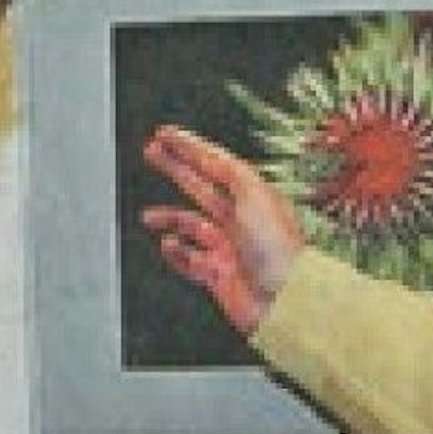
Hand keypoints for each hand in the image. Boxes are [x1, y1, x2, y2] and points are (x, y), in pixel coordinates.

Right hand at [141, 125, 305, 335]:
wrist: (284, 299)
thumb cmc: (276, 248)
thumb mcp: (255, 195)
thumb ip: (231, 173)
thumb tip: (210, 155)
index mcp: (253, 196)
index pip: (216, 163)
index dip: (190, 147)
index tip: (166, 134)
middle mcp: (240, 220)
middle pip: (201, 187)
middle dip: (176, 168)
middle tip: (152, 153)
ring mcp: (229, 248)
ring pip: (192, 226)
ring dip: (169, 218)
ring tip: (148, 216)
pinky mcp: (219, 275)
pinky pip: (190, 260)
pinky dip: (176, 253)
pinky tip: (167, 245)